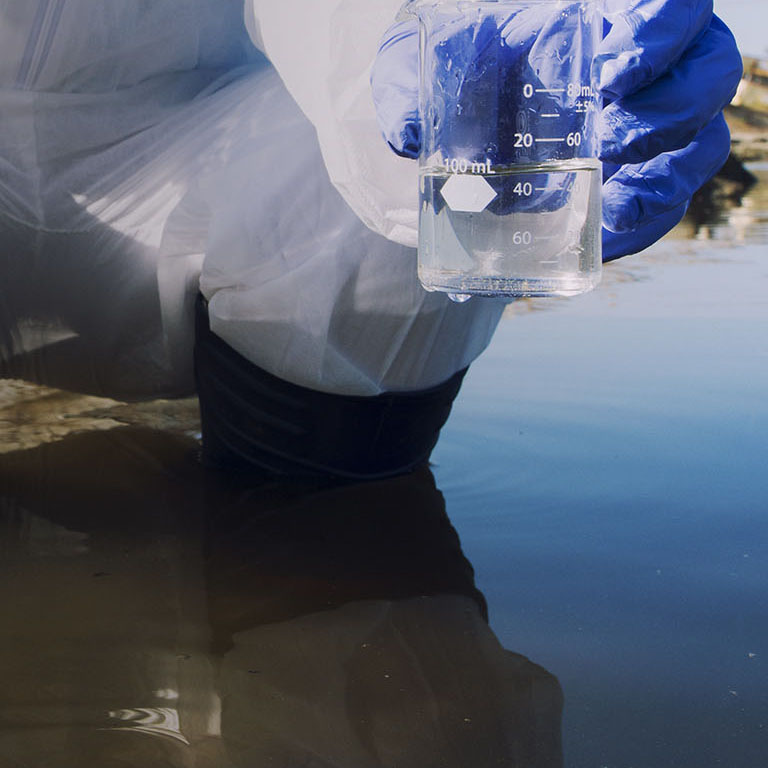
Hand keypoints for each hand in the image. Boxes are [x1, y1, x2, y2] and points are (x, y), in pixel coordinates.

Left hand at [371, 1, 742, 260]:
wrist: (458, 118)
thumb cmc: (456, 73)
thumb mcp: (425, 66)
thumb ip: (412, 85)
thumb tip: (408, 133)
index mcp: (605, 20)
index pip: (674, 7)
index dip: (662, 35)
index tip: (613, 73)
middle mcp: (645, 71)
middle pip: (706, 78)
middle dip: (668, 115)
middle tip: (609, 144)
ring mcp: (648, 129)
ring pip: (700, 147)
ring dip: (664, 180)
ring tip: (611, 203)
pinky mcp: (637, 182)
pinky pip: (667, 206)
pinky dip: (642, 226)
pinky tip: (605, 237)